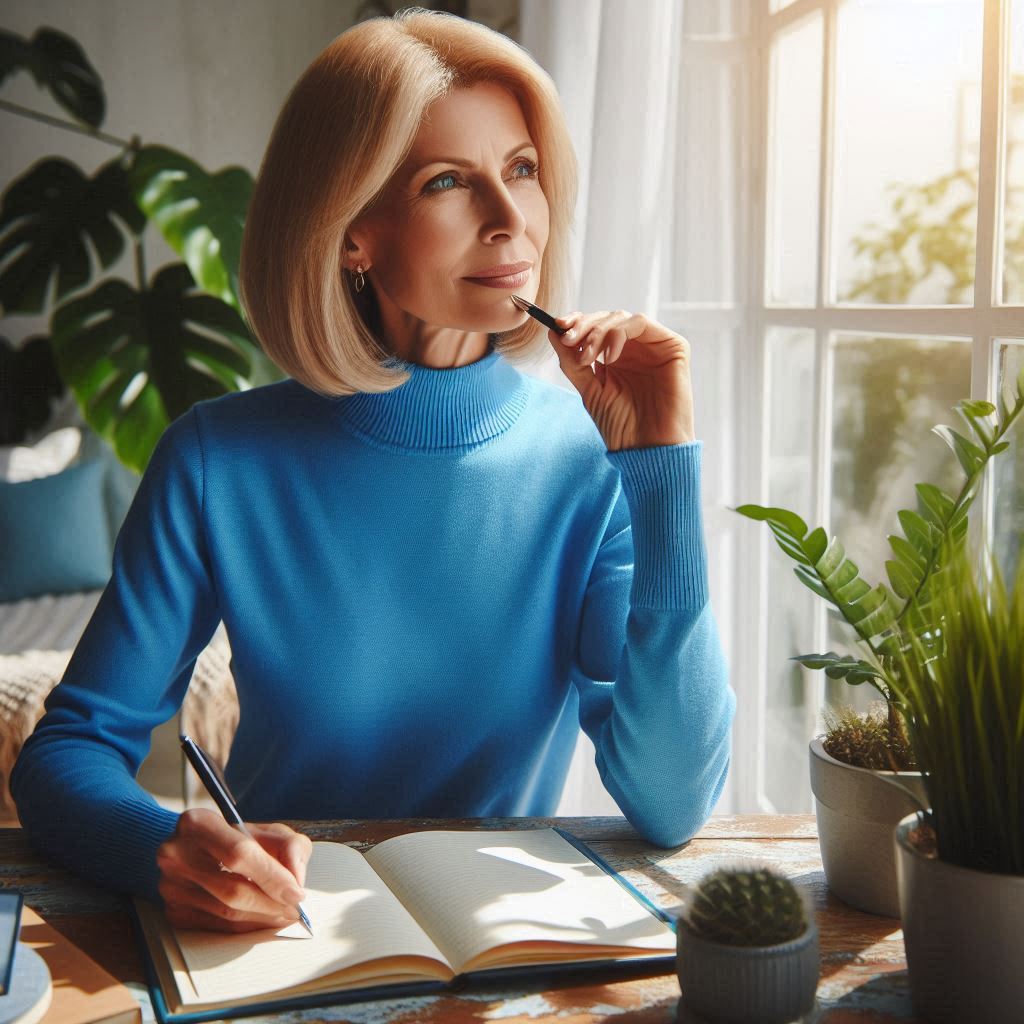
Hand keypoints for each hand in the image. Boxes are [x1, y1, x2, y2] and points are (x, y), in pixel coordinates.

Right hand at [156, 808, 311, 932]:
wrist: (196, 848)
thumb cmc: (236, 838)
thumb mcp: (266, 830)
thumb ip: (290, 846)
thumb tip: (296, 880)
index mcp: (198, 824)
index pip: (239, 854)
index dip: (272, 876)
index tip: (297, 894)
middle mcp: (176, 854)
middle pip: (232, 890)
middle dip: (271, 904)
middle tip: (295, 910)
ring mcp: (170, 886)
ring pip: (226, 913)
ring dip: (262, 919)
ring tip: (284, 915)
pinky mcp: (172, 911)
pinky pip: (217, 927)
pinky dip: (245, 927)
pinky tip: (262, 919)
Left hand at [547, 310, 694, 449]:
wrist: (648, 449)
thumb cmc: (622, 426)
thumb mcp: (589, 391)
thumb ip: (571, 362)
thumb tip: (552, 332)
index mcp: (616, 358)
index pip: (594, 328)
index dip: (575, 323)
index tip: (557, 326)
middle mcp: (635, 349)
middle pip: (606, 319)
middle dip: (583, 326)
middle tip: (569, 340)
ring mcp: (653, 347)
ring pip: (621, 318)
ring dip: (598, 332)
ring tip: (588, 358)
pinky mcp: (672, 346)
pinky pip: (642, 323)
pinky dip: (619, 333)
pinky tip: (610, 357)